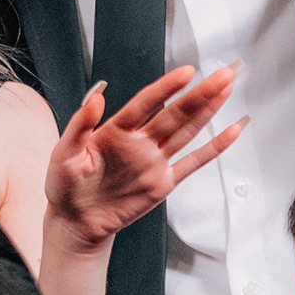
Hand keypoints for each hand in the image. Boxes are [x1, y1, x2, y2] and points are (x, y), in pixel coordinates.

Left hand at [45, 63, 247, 250]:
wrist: (75, 222)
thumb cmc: (65, 186)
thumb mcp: (64, 154)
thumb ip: (80, 125)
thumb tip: (95, 98)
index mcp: (116, 130)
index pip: (146, 103)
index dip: (167, 88)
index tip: (186, 72)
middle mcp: (139, 142)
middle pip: (175, 113)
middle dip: (200, 94)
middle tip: (222, 75)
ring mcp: (153, 160)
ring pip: (187, 131)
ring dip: (208, 111)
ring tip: (226, 89)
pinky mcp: (163, 182)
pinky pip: (192, 163)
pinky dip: (213, 149)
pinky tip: (230, 132)